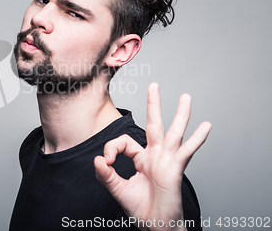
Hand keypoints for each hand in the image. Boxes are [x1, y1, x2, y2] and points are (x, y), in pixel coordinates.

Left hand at [94, 83, 211, 230]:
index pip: (124, 141)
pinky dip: (198, 138)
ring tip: (186, 97)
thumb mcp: (117, 188)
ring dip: (180, 114)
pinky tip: (207, 125)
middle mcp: (155, 155)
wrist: (154, 224)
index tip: (104, 162)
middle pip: (153, 124)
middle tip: (153, 85)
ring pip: (173, 132)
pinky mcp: (175, 168)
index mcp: (141, 158)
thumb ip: (105, 174)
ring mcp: (166, 160)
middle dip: (153, 104)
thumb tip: (96, 159)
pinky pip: (186, 151)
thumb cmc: (140, 208)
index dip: (111, 148)